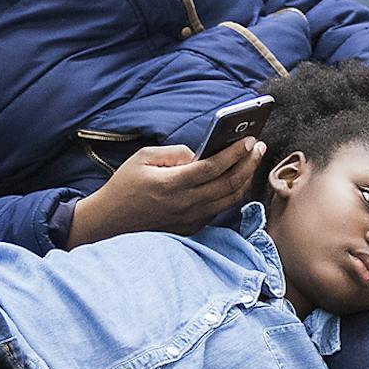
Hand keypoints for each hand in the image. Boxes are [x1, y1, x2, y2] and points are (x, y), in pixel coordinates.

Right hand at [68, 138, 263, 245]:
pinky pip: (218, 210)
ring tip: (252, 161)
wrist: (109, 221)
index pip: (212, 167)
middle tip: (259, 147)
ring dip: (245, 179)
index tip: (250, 140)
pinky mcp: (190, 228)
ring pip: (229, 199)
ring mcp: (189, 219)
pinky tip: (237, 179)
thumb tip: (200, 152)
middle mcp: (184, 204)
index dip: (234, 153)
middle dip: (248, 163)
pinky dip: (232, 194)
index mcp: (172, 184)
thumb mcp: (143, 158)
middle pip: (228, 184)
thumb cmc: (124, 186)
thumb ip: (174, 152)